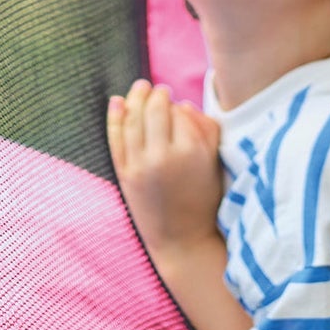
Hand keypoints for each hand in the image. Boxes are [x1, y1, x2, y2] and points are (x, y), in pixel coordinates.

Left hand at [107, 80, 224, 259]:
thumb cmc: (204, 200)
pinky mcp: (125, 175)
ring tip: (140, 88)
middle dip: (156, 95)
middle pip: (155, 111)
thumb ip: (206, 130)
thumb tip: (183, 104)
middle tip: (158, 89)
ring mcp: (141, 165)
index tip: (177, 103)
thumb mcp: (214, 164)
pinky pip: (116, 139)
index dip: (178, 106)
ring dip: (135, 99)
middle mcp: (164, 156)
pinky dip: (115, 118)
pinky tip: (117, 102)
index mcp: (191, 152)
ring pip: (133, 120)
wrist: (183, 240)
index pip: (181, 113)